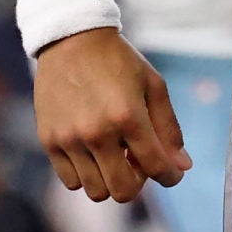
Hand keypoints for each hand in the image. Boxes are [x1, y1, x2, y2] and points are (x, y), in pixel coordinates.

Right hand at [34, 26, 192, 202]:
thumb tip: (182, 166)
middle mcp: (97, 132)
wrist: (71, 39)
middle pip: (123, 191)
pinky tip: (93, 154)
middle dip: (139, 183)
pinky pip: (70, 181)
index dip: (171, 176)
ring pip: (96, 191)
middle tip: (139, 164)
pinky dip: (86, 175)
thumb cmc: (117, 61)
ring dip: (111, 181)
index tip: (173, 174)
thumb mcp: (152, 85)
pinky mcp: (49, 141)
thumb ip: (168, 128)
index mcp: (128, 116)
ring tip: (115, 157)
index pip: (156, 167)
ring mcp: (70, 139)